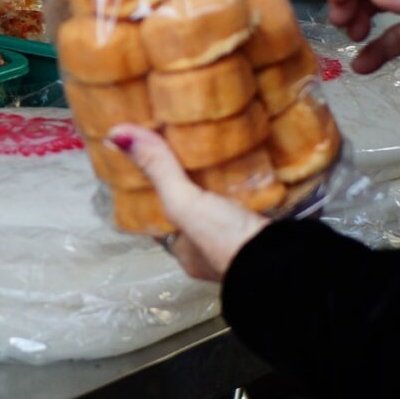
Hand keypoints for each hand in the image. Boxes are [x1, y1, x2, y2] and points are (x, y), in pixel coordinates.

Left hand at [110, 126, 266, 281]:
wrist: (283, 264)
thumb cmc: (226, 241)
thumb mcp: (184, 203)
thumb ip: (158, 170)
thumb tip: (116, 134)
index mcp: (186, 252)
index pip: (166, 217)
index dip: (163, 192)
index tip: (165, 162)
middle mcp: (212, 253)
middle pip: (200, 213)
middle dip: (200, 188)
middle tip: (202, 152)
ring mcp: (243, 245)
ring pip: (230, 210)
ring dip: (230, 188)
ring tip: (231, 154)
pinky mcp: (271, 234)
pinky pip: (258, 207)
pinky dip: (258, 190)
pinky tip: (262, 169)